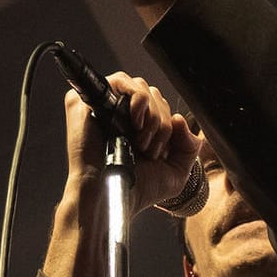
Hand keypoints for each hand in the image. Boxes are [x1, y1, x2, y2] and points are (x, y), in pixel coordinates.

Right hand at [65, 74, 207, 216]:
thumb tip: (180, 119)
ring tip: (141, 142)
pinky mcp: (87, 101)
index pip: (160, 105)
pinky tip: (135, 123)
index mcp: (138, 126)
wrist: (113, 196)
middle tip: (149, 150)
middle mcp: (120, 114)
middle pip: (153, 94)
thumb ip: (189, 145)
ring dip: (151, 116)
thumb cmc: (137, 189)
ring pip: (140, 86)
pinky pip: (119, 80)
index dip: (167, 125)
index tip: (159, 153)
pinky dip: (136, 99)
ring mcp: (103, 106)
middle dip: (161, 123)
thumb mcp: (176, 172)